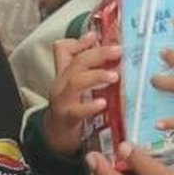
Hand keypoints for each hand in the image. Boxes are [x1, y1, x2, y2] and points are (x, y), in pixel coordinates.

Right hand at [45, 32, 119, 156]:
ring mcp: (62, 100)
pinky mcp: (67, 119)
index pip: (64, 50)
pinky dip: (90, 106)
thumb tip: (102, 49)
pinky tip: (103, 103)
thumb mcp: (77, 86)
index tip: (97, 35)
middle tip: (119, 51)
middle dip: (98, 54)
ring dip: (96, 76)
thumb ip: (89, 69)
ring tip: (114, 76)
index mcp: (65, 73)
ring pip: (75, 82)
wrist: (55, 138)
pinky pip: (77, 111)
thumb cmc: (71, 108)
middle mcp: (62, 83)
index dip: (80, 41)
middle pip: (76, 62)